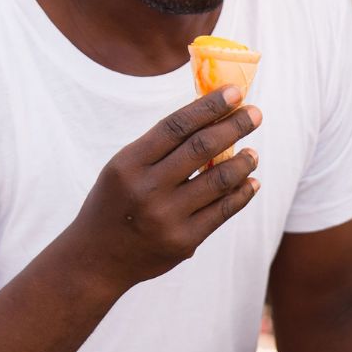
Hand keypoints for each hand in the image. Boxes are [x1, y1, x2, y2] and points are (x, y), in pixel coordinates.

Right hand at [69, 86, 260, 289]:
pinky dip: (243, 193)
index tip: (235, 92)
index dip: (209, 106)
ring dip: (243, 162)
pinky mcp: (184, 241)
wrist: (95, 259)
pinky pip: (224, 211)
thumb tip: (212, 118)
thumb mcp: (123, 169)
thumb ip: (160, 148)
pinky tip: (251, 182)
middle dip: (235, 126)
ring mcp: (166, 217)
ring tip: (253, 153)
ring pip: (219, 180)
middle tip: (256, 113)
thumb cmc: (116, 203)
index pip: (176, 125)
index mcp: (128, 164)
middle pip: (202, 148)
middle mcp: (147, 188)